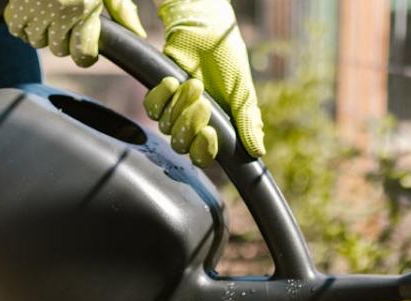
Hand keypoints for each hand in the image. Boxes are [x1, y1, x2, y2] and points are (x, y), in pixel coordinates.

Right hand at [4, 0, 145, 67]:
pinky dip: (23, 26)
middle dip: (64, 42)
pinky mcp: (19, 0)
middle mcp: (60, 10)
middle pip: (58, 49)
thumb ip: (122, 10)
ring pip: (36, 41)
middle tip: (68, 26)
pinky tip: (33, 16)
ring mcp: (36, 6)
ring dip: (43, 35)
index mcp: (85, 8)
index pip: (82, 53)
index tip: (87, 52)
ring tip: (50, 19)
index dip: (85, 57)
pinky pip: (16, 28)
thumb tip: (139, 35)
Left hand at [152, 0, 264, 159]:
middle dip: (190, 123)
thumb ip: (248, 121)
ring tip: (194, 83)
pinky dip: (161, 96)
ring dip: (179, 105)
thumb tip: (258, 150)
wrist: (208, 33)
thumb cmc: (228, 63)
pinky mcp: (160, 96)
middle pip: (181, 145)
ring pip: (165, 126)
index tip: (210, 132)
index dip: (203, 150)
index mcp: (214, 129)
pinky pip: (152, 108)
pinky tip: (173, 82)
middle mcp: (192, 125)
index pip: (202, 156)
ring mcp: (174, 111)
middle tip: (203, 102)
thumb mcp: (242, 92)